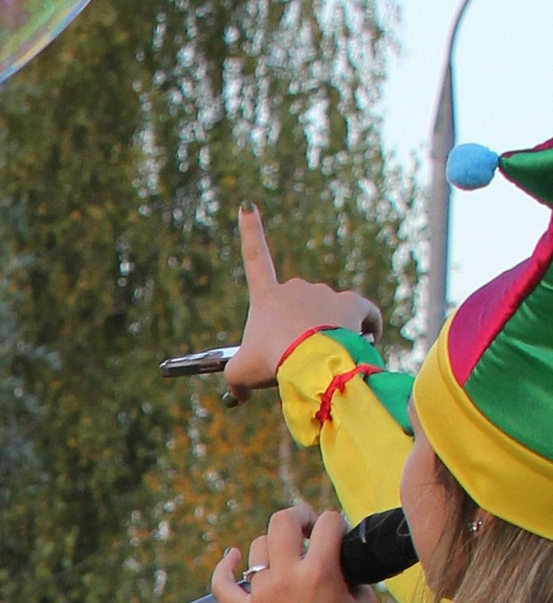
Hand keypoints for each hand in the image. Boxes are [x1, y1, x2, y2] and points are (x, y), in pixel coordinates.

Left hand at [207, 501, 379, 602]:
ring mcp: (261, 595)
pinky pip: (222, 585)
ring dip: (274, 545)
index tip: (339, 535)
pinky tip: (232, 556)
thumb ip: (354, 577)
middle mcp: (285, 577)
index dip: (337, 523)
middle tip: (309, 529)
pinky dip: (224, 567)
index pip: (328, 523)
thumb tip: (343, 564)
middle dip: (299, 517)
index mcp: (319, 572)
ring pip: (257, 548)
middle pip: (282, 522)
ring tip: (286, 555)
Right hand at [221, 206, 381, 401]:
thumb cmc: (270, 360)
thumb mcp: (240, 374)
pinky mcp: (353, 303)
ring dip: (328, 334)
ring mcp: (326, 293)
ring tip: (325, 361)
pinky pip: (364, 314)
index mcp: (267, 296)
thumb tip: (236, 396)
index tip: (247, 206)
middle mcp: (297, 287)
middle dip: (297, 330)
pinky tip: (366, 343)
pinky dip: (366, 328)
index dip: (249, 231)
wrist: (308, 358)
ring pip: (328, 314)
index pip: (253, 256)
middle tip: (296, 359)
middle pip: (297, 307)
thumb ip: (235, 381)